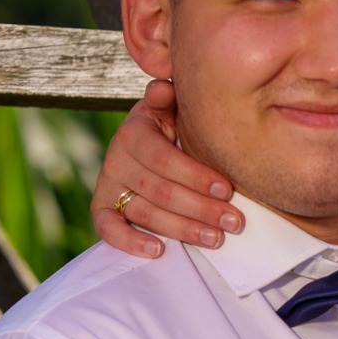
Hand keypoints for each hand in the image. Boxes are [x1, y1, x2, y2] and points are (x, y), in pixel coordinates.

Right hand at [92, 83, 242, 256]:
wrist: (150, 145)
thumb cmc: (174, 129)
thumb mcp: (175, 111)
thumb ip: (170, 101)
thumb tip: (162, 88)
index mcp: (133, 132)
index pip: (164, 159)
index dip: (196, 176)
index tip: (228, 189)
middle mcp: (116, 158)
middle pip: (159, 190)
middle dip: (200, 208)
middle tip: (234, 222)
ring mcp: (108, 184)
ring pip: (144, 212)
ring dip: (182, 229)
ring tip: (216, 239)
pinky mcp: (102, 208)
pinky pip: (108, 228)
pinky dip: (129, 242)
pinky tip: (159, 250)